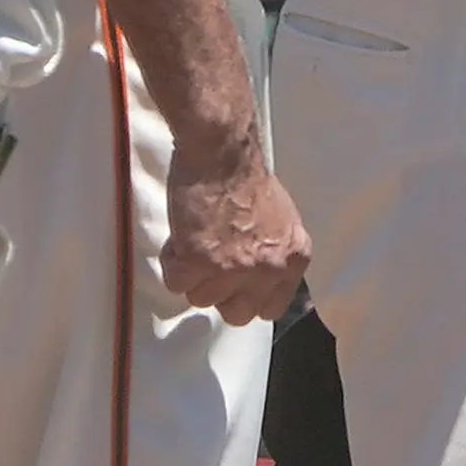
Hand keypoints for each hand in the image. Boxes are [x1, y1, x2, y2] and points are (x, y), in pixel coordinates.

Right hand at [160, 132, 309, 324]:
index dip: (247, 298)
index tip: (234, 286)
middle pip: (236, 314)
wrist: (222, 151)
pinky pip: (176, 282)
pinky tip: (181, 236)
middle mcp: (267, 270)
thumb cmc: (247, 175)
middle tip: (208, 264)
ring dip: (191, 274)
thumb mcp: (281, 220)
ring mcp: (233, 269)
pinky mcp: (199, 261)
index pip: (272, 309)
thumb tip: (256, 276)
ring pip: (200, 299)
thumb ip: (274, 253)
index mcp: (293, 259)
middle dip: (218, 293)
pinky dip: (172, 262)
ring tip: (193, 239)